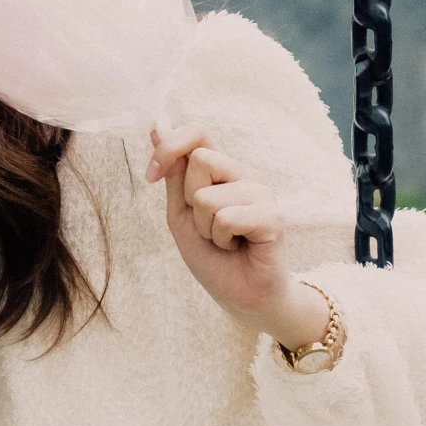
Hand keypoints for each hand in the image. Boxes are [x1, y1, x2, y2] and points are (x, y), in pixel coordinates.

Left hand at [147, 124, 328, 352]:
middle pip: (200, 160)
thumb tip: (156, 128)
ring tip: (225, 241)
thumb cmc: (213, 256)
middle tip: (208, 227)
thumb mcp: (181, 213)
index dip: (170, 147)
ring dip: (206, 229)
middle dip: (190, 201)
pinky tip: (238, 248)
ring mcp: (262, 194)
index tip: (151, 175)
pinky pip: (228, 217)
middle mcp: (245, 175)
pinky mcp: (274, 217)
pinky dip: (222, 240)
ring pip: (208, 196)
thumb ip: (173, 173)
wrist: (242, 297)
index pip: (198, 132)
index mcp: (223, 170)